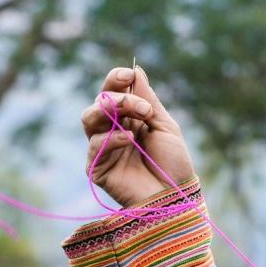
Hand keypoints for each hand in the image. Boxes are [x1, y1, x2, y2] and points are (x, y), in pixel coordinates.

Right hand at [80, 65, 195, 207]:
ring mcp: (102, 149)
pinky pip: (95, 145)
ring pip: (89, 118)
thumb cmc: (173, 164)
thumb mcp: (165, 126)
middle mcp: (111, 130)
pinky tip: (130, 139)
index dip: (115, 79)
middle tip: (143, 107)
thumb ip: (148, 99)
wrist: (176, 196)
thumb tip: (136, 69)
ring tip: (138, 116)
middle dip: (119, 97)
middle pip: (99, 102)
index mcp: (128, 118)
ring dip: (111, 110)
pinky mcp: (96, 168)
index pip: (112, 91)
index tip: (127, 73)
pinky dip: (112, 138)